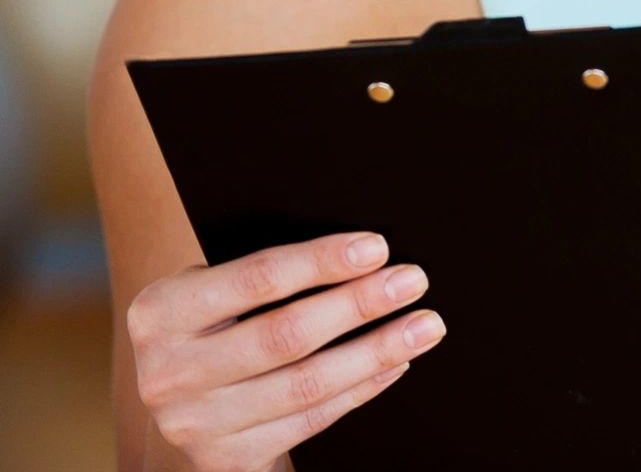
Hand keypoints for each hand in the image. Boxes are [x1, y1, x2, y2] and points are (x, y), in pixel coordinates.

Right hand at [127, 231, 445, 471]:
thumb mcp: (216, 291)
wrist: (187, 402)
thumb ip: (264, 273)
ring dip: (375, 352)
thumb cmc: (219, 325)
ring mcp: (193, 424)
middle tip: (414, 281)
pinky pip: (310, 421)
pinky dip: (360, 389)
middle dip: (359, 305)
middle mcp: (166, 373)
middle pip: (284, 334)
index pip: (255, 279)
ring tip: (424, 325)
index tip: (378, 247)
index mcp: (160, 312)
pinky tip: (394, 364)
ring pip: (305, 385)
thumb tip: (363, 251)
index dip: (321, 262)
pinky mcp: (225, 460)